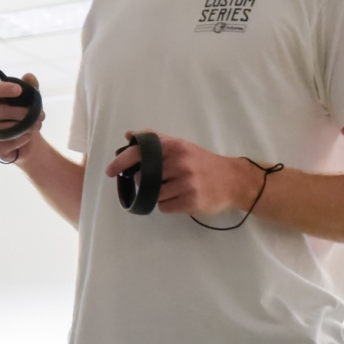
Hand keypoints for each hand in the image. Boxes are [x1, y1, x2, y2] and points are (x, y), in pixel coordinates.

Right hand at [0, 73, 44, 157]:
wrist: (27, 138)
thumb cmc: (25, 115)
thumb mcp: (31, 100)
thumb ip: (31, 87)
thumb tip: (29, 76)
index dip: (3, 89)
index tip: (19, 90)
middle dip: (22, 114)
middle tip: (40, 116)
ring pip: (2, 129)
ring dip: (24, 128)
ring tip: (37, 126)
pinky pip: (4, 144)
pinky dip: (19, 141)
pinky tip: (26, 137)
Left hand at [103, 131, 259, 214]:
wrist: (233, 180)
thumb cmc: (202, 162)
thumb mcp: (181, 146)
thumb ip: (156, 140)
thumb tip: (129, 135)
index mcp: (175, 147)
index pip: (141, 153)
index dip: (122, 162)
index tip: (109, 170)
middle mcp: (180, 163)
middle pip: (145, 178)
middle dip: (148, 182)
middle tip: (162, 181)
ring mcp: (186, 183)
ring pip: (154, 195)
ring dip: (159, 195)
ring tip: (175, 189)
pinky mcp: (191, 201)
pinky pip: (164, 207)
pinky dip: (168, 205)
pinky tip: (181, 198)